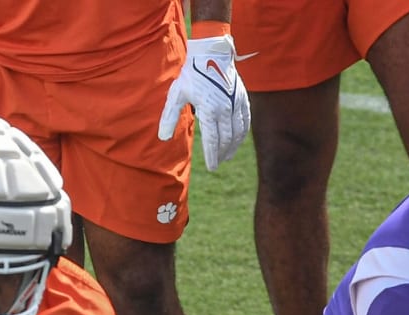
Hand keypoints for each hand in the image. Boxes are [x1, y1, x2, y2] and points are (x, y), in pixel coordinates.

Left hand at [158, 33, 249, 171]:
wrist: (211, 52)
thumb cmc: (192, 74)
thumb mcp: (176, 93)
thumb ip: (169, 116)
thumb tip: (163, 138)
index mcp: (209, 109)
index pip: (212, 140)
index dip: (212, 156)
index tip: (211, 167)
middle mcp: (225, 108)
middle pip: (225, 139)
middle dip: (221, 154)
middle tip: (217, 164)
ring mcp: (235, 103)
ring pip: (237, 133)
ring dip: (233, 147)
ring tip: (227, 157)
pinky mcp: (242, 98)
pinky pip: (245, 121)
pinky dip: (242, 134)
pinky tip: (237, 141)